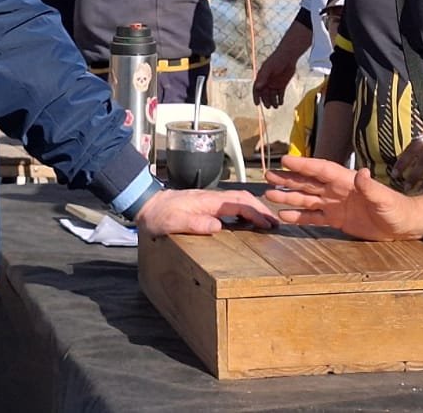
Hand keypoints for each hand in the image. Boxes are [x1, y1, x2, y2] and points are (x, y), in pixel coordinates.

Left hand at [133, 188, 279, 237]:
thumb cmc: (159, 215)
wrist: (147, 204)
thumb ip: (194, 223)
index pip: (239, 204)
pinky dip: (244, 209)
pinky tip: (246, 219)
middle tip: (275, 223)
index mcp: (208, 201)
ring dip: (255, 208)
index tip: (268, 224)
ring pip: (239, 199)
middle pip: (243, 198)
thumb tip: (218, 226)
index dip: (255, 213)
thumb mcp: (173, 223)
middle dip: (261, 210)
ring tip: (267, 222)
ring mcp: (210, 200)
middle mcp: (212, 198)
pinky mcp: (207, 204)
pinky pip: (231, 204)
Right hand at [252, 31, 305, 107]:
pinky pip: (280, 94)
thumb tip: (257, 87)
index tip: (257, 104)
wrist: (288, 56)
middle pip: (264, 94)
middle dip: (266, 101)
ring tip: (276, 106)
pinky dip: (280, 99)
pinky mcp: (282, 85)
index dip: (256, 97)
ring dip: (273, 102)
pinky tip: (281, 103)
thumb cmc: (276, 60)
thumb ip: (263, 77)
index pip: (256, 89)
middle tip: (269, 106)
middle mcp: (267, 82)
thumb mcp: (269, 68)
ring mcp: (274, 84)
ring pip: (272, 96)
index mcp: (261, 78)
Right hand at [264, 155, 422, 241]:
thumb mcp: (384, 198)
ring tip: (270, 195)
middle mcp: (337, 190)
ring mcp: (335, 205)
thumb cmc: (396, 208)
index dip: (303, 165)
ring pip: (307, 198)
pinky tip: (284, 215)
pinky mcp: (336, 220)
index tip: (285, 160)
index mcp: (347, 181)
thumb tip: (361, 172)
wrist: (403, 225)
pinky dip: (299, 216)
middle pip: (308, 182)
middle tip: (267, 175)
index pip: (321, 170)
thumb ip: (371, 187)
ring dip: (289, 196)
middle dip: (288, 178)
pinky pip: (314, 217)